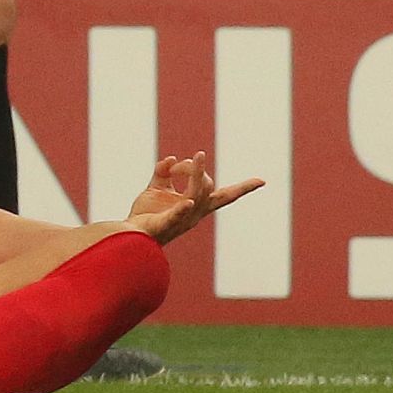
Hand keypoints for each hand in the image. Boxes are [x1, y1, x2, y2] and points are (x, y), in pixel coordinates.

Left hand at [127, 152, 263, 245]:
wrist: (130, 234)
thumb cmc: (146, 215)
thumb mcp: (156, 188)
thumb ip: (163, 172)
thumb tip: (171, 158)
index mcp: (195, 205)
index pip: (224, 196)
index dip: (243, 188)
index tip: (262, 181)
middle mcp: (194, 212)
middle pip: (207, 187)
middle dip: (195, 169)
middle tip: (174, 166)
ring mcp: (182, 219)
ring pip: (196, 194)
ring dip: (195, 174)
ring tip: (196, 157)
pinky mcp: (166, 224)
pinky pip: (177, 215)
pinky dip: (183, 208)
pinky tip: (188, 202)